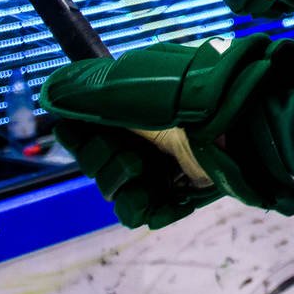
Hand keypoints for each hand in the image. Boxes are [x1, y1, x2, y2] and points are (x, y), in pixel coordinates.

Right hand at [38, 35, 293, 228]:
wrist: (244, 120)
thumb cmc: (186, 95)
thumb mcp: (131, 82)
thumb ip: (86, 91)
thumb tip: (49, 92)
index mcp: (130, 104)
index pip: (83, 130)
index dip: (80, 138)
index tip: (83, 134)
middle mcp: (144, 132)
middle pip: (97, 166)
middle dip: (104, 165)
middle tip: (130, 159)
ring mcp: (163, 161)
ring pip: (118, 193)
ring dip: (125, 189)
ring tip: (146, 176)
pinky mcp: (184, 187)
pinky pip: (146, 211)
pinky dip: (152, 208)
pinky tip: (166, 198)